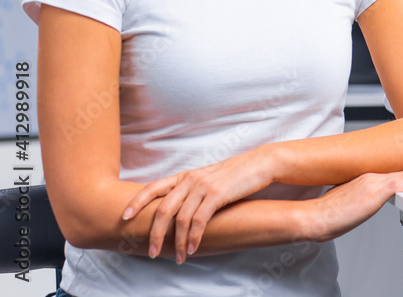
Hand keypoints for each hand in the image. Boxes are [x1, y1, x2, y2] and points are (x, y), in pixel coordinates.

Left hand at [122, 146, 278, 262]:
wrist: (258, 164)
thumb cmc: (233, 175)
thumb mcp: (207, 179)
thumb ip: (190, 191)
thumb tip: (176, 212)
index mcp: (184, 176)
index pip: (153, 187)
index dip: (137, 202)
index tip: (124, 217)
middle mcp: (190, 179)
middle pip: (163, 209)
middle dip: (155, 234)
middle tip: (152, 252)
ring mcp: (202, 186)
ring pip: (180, 219)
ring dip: (177, 242)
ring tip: (179, 258)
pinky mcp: (217, 194)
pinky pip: (199, 220)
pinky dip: (194, 237)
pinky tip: (193, 248)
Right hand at [304, 171, 402, 242]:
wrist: (315, 217)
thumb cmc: (328, 214)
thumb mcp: (349, 203)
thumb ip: (362, 198)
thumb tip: (367, 203)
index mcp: (368, 179)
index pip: (399, 175)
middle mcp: (373, 177)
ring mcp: (374, 182)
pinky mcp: (374, 191)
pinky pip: (400, 185)